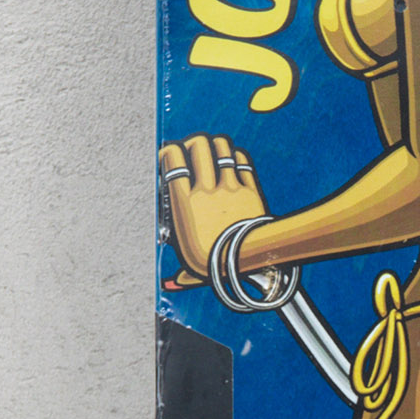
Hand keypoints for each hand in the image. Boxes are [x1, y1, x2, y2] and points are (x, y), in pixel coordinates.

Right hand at [158, 137, 270, 289]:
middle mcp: (205, 189)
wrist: (244, 261)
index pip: (173, 160)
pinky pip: (242, 162)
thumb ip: (180, 246)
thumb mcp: (188, 255)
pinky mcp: (249, 190)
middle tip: (194, 149)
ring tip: (215, 151)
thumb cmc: (212, 262)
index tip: (170, 155)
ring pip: (222, 149)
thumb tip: (173, 276)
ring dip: (216, 145)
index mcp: (184, 201)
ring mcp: (229, 187)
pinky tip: (234, 160)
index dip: (170, 152)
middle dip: (194, 143)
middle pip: (198, 146)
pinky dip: (237, 156)